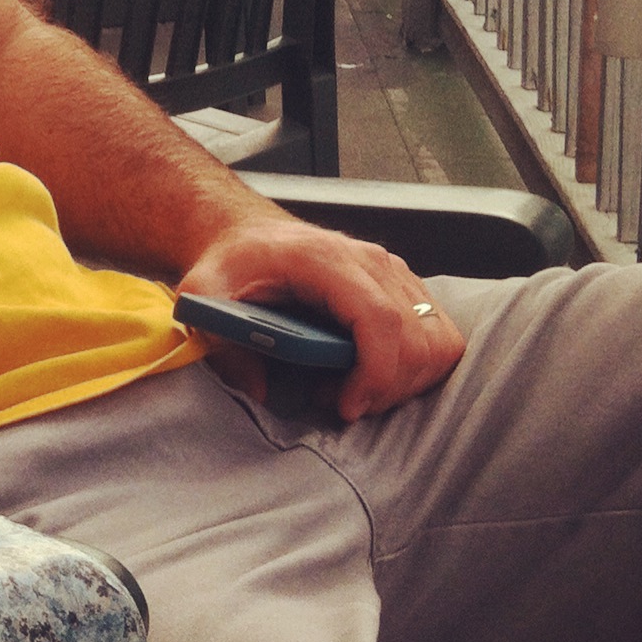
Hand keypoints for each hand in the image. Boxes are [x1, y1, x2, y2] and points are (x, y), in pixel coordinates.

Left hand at [178, 217, 465, 419]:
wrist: (247, 235)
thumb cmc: (231, 262)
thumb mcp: (203, 294)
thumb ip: (218, 339)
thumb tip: (259, 390)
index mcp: (325, 259)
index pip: (381, 319)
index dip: (376, 373)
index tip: (347, 406)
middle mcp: (370, 260)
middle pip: (418, 339)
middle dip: (387, 388)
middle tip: (340, 402)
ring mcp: (393, 271)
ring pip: (438, 341)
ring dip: (405, 382)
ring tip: (355, 389)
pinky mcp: (404, 286)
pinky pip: (438, 336)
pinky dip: (416, 368)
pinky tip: (370, 374)